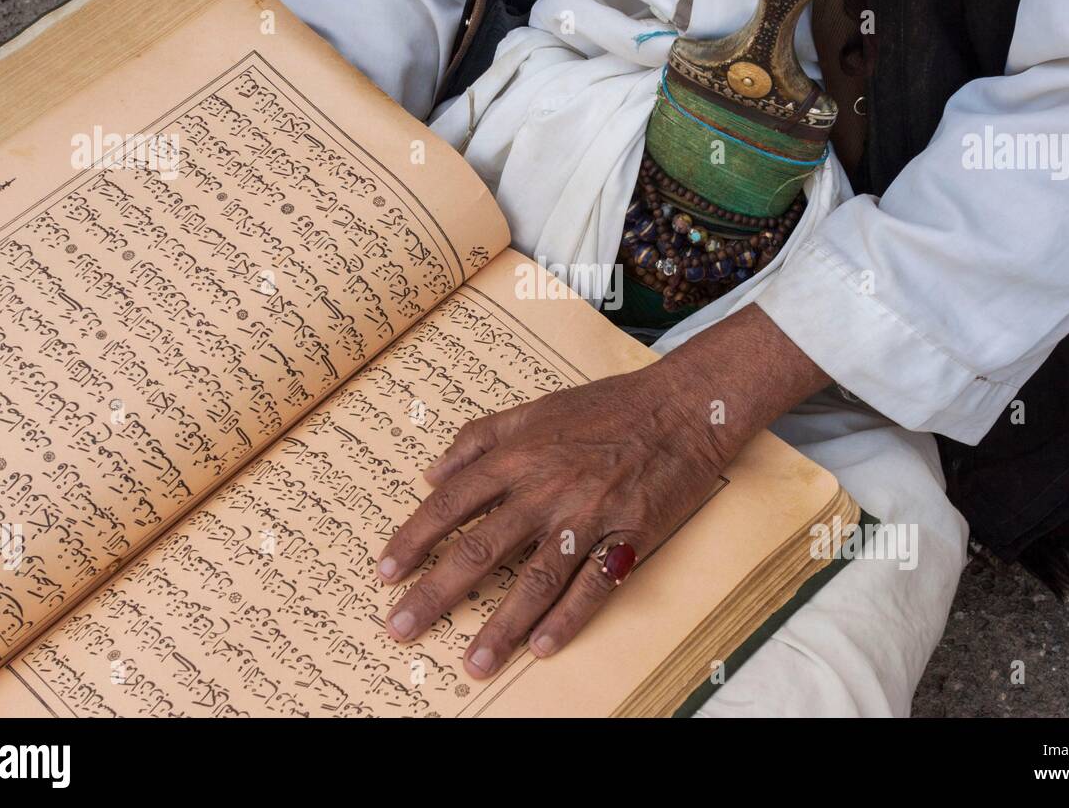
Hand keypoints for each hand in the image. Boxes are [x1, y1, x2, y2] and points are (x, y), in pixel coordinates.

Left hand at [376, 303, 829, 677]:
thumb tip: (431, 473)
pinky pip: (594, 584)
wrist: (683, 406)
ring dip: (501, 625)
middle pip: (480, 549)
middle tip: (401, 629)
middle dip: (435, 594)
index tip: (385, 574)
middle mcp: (546, 487)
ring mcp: (589, 514)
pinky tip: (542, 647)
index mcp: (519, 455)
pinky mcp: (630, 534)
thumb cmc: (607, 406)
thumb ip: (480, 436)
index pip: (451, 504)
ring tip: (473, 663)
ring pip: (535, 578)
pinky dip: (568, 618)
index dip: (414, 540)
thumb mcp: (535, 408)